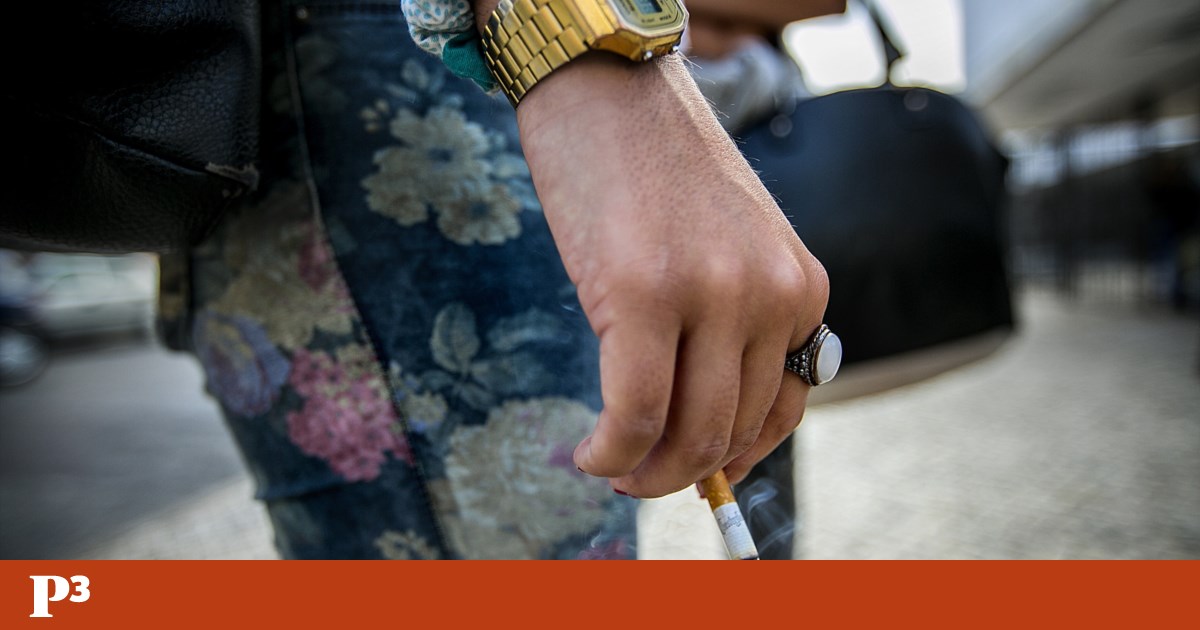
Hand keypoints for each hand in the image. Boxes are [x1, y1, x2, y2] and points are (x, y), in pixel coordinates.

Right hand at [516, 53, 828, 496]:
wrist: (608, 84)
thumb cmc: (657, 168)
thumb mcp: (726, 251)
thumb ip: (732, 329)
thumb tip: (704, 432)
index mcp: (802, 286)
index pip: (783, 409)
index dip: (733, 458)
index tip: (687, 469)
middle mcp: (772, 294)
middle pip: (733, 431)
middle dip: (680, 475)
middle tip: (634, 476)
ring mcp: (712, 293)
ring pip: (690, 434)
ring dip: (645, 472)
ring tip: (611, 465)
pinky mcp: (641, 292)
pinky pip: (634, 413)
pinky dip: (610, 451)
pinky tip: (589, 450)